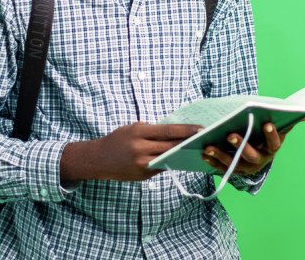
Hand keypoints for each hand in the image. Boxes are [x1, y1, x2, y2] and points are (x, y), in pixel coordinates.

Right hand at [61, 122, 200, 182]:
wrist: (98, 159)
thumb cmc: (118, 140)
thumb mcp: (133, 129)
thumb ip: (152, 131)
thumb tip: (175, 133)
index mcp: (139, 133)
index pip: (168, 131)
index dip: (186, 130)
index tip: (201, 129)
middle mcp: (141, 149)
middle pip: (171, 146)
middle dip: (188, 143)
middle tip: (205, 140)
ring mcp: (142, 164)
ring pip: (168, 159)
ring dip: (183, 154)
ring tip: (197, 150)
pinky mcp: (143, 175)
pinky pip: (161, 167)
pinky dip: (172, 162)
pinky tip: (182, 160)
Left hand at [201, 107, 304, 175]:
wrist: (257, 154)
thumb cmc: (266, 135)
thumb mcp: (281, 127)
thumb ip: (294, 118)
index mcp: (272, 148)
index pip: (274, 143)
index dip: (271, 134)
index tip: (266, 123)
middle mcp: (260, 161)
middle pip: (252, 156)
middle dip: (241, 146)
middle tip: (231, 134)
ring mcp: (245, 168)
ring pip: (233, 164)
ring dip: (221, 155)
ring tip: (209, 146)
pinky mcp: (232, 171)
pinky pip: (221, 168)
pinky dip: (212, 161)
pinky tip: (203, 153)